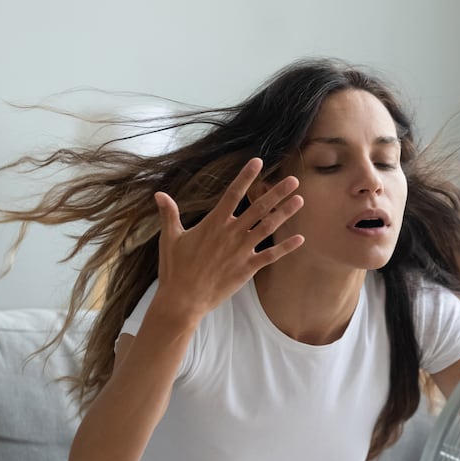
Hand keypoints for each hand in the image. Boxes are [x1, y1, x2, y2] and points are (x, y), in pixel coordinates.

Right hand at [152, 157, 303, 319]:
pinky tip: (300, 239)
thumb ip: (169, 214)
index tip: (258, 161)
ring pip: (267, 228)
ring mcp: (241, 251)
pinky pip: (271, 256)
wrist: (183, 299)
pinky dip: (286, 248)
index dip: (246, 177)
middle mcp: (231, 233)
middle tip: (294, 180)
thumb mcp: (170, 238)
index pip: (232, 194)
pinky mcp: (247, 269)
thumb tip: (159, 194)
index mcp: (214, 223)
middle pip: (258, 208)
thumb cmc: (175, 268)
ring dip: (284, 214)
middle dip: (276, 193)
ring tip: (300, 200)